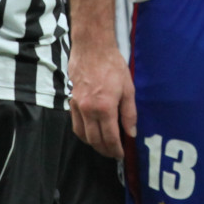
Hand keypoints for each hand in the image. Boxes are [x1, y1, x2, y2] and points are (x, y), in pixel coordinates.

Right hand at [69, 45, 135, 159]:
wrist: (92, 49)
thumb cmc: (113, 66)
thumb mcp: (128, 88)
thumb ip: (129, 113)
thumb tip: (131, 133)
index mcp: (105, 107)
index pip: (109, 137)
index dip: (116, 149)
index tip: (121, 154)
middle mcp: (89, 110)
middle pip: (94, 140)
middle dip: (104, 150)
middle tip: (113, 153)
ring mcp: (78, 106)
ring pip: (82, 135)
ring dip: (92, 144)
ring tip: (103, 146)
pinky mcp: (72, 101)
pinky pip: (75, 124)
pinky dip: (83, 133)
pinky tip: (91, 132)